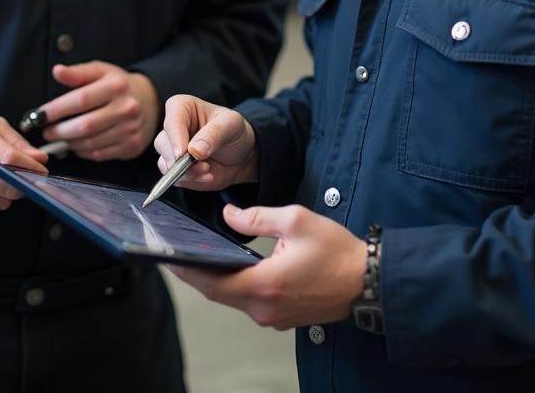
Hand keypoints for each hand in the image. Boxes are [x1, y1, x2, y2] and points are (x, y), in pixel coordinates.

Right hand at [0, 109, 47, 209]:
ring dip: (8, 191)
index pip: (10, 160)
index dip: (32, 167)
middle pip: (7, 186)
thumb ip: (17, 143)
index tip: (42, 169)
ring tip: (2, 175)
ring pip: (0, 201)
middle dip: (25, 183)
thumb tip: (40, 160)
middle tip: (29, 176)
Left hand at [39, 61, 160, 160]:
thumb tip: (57, 71)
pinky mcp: (131, 146)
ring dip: (69, 143)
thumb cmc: (118, 85)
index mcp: (116, 86)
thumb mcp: (100, 71)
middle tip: (46, 131)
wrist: (149, 101)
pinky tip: (76, 145)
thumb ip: (77, 73)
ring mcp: (130, 129)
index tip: (39, 115)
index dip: (56, 109)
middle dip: (58, 131)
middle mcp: (126, 108)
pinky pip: (99, 154)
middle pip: (84, 126)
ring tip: (60, 137)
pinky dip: (82, 152)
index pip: (80, 100)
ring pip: (90, 143)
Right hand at [155, 94, 258, 189]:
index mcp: (182, 107)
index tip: (183, 152)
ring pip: (165, 163)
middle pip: (163, 144)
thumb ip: (214, 134)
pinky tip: (206, 176)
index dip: (175, 136)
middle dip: (181, 160)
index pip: (171, 119)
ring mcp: (172, 149)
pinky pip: (175, 178)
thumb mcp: (231, 125)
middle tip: (203, 165)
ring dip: (187, 173)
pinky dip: (191, 180)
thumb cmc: (234, 131)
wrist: (241, 155)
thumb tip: (194, 150)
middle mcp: (173, 127)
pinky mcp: (175, 169)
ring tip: (208, 170)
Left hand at [170, 203, 366, 329]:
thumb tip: (229, 217)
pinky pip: (250, 302)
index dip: (187, 270)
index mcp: (264, 284)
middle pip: (218, 292)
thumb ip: (258, 217)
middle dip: (197, 272)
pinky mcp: (282, 317)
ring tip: (198, 255)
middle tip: (176, 252)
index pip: (212, 282)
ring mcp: (273, 317)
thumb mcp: (296, 220)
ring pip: (233, 298)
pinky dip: (236, 285)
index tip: (167, 256)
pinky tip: (231, 268)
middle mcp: (264, 308)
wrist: (367, 280)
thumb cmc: (337, 251)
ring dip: (216, 279)